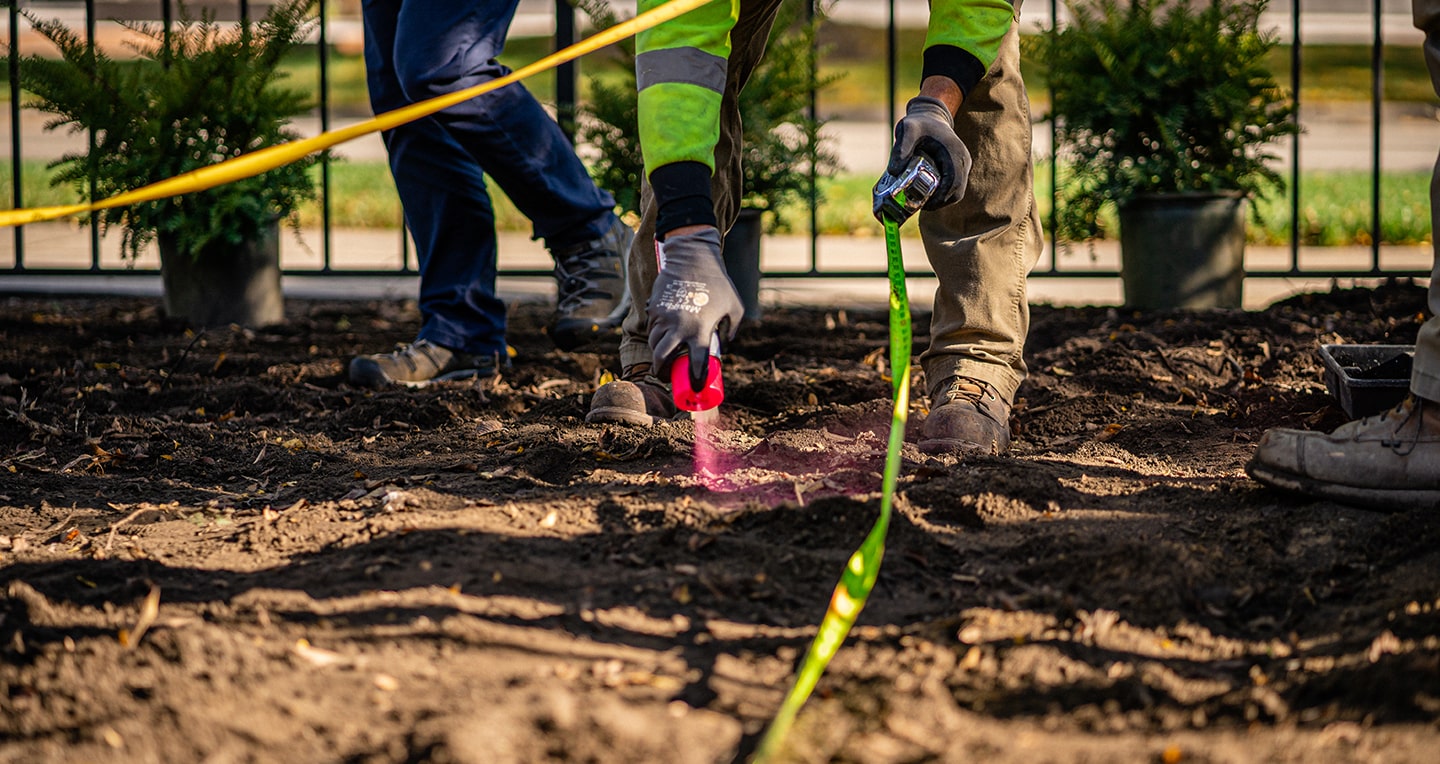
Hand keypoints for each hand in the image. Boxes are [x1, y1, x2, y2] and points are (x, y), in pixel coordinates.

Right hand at [646, 227, 742, 382]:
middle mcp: (678, 326)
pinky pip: (651, 328)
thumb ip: (731, 329)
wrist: (693, 258)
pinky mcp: (654, 308)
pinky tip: (663, 337)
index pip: (695, 364)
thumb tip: (724, 345)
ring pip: (653, 343)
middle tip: (667, 375)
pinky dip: (655, 336)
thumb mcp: (735, 307)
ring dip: (657, 353)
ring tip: (664, 357)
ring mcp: (663, 317)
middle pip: (661, 358)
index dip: (695, 379)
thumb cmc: (718, 282)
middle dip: (662, 371)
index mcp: (700, 330)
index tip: (695, 387)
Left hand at [887, 95, 971, 209]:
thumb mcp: (906, 130)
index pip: (953, 183)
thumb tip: (894, 172)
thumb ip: (900, 148)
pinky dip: (942, 195)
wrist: (931, 117)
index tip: (923, 204)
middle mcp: (962, 159)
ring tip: (921, 202)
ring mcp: (963, 164)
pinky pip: (954, 187)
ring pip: (957, 192)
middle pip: (957, 191)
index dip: (940, 198)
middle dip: (939, 202)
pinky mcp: (959, 168)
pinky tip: (927, 195)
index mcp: (953, 152)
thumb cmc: (919, 123)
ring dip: (941, 200)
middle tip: (919, 206)